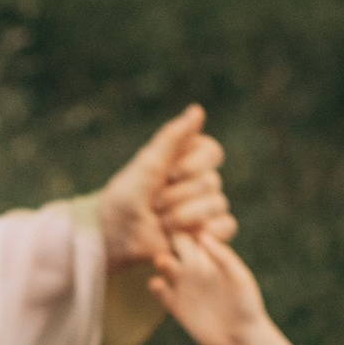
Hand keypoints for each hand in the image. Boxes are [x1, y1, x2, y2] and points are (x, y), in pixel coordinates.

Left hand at [95, 106, 234, 269]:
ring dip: (182, 216)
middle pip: (211, 181)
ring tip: (161, 222)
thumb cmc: (128, 196)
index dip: (191, 165)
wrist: (117, 235)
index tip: (167, 174)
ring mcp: (208, 207)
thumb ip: (173, 137)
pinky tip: (183, 234)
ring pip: (217, 204)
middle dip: (177, 195)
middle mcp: (202, 180)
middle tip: (154, 204)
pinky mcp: (211, 232)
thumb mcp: (148, 164)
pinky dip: (204, 231)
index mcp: (190, 158)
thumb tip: (197, 109)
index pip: (212, 152)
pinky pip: (226, 226)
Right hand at [149, 228, 289, 344]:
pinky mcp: (176, 305)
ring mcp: (185, 286)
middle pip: (175, 243)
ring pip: (163, 263)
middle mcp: (196, 268)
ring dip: (160, 259)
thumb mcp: (240, 279)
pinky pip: (158, 289)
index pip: (195, 232)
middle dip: (169, 238)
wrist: (242, 339)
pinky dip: (154, 285)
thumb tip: (202, 235)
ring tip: (166, 264)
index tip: (185, 226)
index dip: (187, 225)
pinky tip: (161, 287)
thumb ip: (223, 257)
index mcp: (212, 258)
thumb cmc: (247, 306)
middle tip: (170, 242)